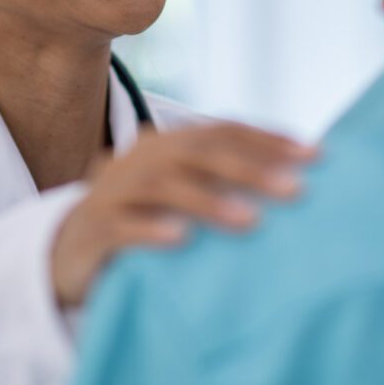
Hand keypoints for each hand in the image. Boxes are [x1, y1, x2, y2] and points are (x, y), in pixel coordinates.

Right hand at [49, 123, 316, 307]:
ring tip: (252, 222)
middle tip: (297, 190)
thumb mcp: (180, 197)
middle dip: (250, 169)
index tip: (317, 156)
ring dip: (209, 202)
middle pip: (198, 153)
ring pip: (163, 186)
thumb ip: (221, 184)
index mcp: (166, 146)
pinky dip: (152, 230)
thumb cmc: (141, 222)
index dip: (268, 139)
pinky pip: (122, 226)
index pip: (222, 132)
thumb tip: (294, 182)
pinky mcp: (92, 230)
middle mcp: (139, 159)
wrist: (66, 252)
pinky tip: (182, 240)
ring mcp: (112, 192)